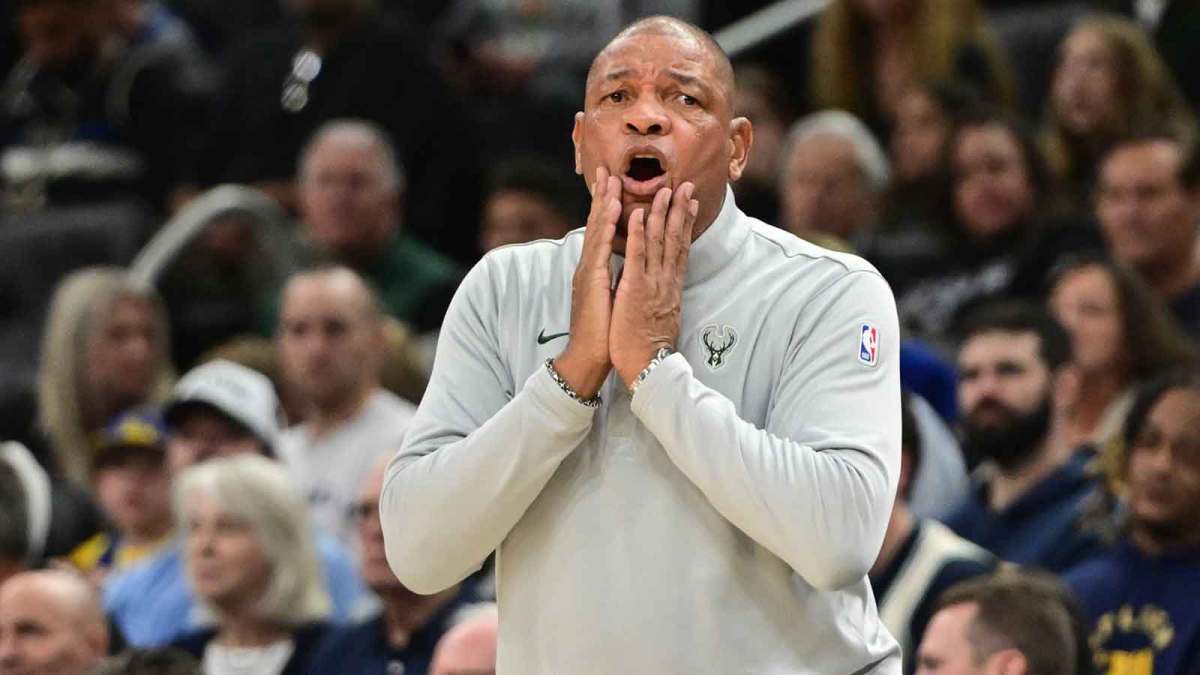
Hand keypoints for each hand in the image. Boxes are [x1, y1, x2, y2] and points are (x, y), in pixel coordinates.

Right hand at [553, 167, 620, 398]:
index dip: (606, 207)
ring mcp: (589, 272)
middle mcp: (589, 266)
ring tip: (611, 179)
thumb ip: (613, 279)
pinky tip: (613, 208)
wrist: (589, 357)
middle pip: (596, 224)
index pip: (601, 232)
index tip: (612, 184)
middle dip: (602, 196)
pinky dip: (607, 225)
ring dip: (604, 202)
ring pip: (597, 230)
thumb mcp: (610, 299)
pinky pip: (602, 247)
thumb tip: (622, 266)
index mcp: (594, 270)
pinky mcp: (593, 280)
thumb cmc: (602, 333)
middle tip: (607, 169)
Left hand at [610, 183, 697, 387]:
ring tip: (664, 190)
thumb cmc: (650, 346)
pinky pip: (636, 256)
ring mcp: (651, 284)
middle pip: (675, 239)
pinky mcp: (635, 289)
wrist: (647, 367)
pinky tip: (637, 214)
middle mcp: (665, 281)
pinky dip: (637, 233)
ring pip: (658, 242)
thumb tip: (667, 285)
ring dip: (660, 213)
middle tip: (685, 185)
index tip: (691, 202)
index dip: (686, 224)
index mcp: (671, 287)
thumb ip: (665, 296)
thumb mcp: (664, 316)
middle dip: (679, 210)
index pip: (681, 249)